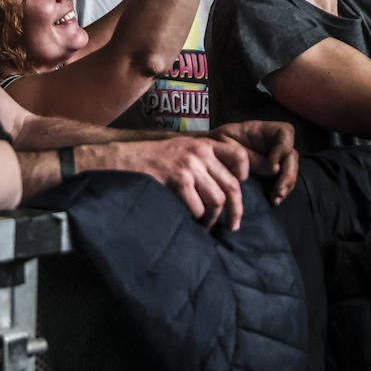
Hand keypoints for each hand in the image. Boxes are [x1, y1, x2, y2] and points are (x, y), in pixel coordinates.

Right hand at [117, 136, 247, 230]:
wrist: (127, 159)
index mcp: (204, 144)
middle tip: (233, 226)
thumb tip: (227, 187)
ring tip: (205, 224)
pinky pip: (198, 207)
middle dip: (236, 210)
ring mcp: (190, 166)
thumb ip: (204, 161)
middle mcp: (200, 152)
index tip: (239, 187)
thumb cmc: (154, 160)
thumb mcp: (183, 150)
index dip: (244, 174)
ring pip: (217, 200)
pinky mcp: (179, 180)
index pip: (239, 156)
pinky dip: (195, 219)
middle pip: (232, 186)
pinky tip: (189, 221)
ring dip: (212, 218)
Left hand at [207, 120, 298, 204]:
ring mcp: (272, 156)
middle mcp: (270, 142)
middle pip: (292, 154)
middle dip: (288, 173)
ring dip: (287, 183)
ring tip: (276, 197)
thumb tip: (274, 168)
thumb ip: (248, 156)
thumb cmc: (213, 143)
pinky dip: (282, 189)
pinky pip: (283, 178)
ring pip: (290, 167)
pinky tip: (274, 199)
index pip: (284, 132)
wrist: (204, 153)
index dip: (283, 147)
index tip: (273, 163)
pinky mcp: (270, 170)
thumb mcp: (225, 145)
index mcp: (260, 130)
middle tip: (279, 190)